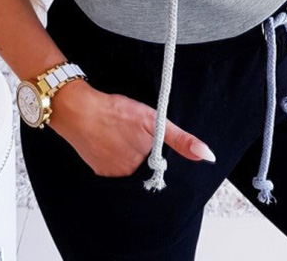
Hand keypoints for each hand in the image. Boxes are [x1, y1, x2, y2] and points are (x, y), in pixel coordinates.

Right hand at [48, 78, 215, 177]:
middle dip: (140, 147)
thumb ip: (180, 140)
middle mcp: (128, 175)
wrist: (79, 110)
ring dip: (126, 149)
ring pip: (128, 163)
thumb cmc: (116, 112)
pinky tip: (107, 137)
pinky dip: (112, 152)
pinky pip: (112, 164)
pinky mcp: (97, 170)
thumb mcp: (154, 121)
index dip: (153, 145)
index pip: (159, 161)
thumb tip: (208, 156)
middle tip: (129, 128)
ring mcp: (111, 174)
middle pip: (143, 163)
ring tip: (118, 131)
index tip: (143, 133)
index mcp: (144, 165)